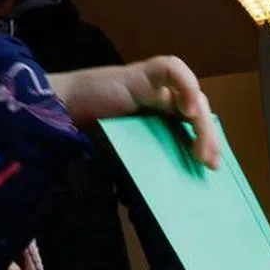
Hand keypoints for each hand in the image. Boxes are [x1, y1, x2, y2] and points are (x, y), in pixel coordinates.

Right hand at [50, 56, 219, 169]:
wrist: (58, 117)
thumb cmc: (87, 140)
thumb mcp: (128, 160)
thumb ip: (149, 168)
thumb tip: (168, 200)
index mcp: (159, 120)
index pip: (194, 127)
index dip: (207, 144)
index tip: (212, 169)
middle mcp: (160, 100)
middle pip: (197, 111)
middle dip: (209, 138)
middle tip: (210, 164)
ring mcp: (152, 86)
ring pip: (192, 95)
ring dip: (201, 123)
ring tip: (200, 148)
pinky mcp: (140, 74)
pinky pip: (171, 69)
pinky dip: (185, 85)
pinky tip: (188, 110)